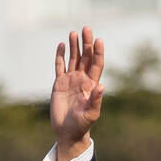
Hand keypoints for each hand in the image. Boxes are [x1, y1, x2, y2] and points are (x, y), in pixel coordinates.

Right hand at [51, 27, 104, 160]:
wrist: (68, 131)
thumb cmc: (82, 124)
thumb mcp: (91, 114)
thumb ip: (96, 100)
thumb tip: (101, 86)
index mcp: (92, 85)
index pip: (96, 65)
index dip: (98, 53)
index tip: (99, 40)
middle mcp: (82, 80)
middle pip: (86, 58)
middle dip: (86, 44)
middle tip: (87, 29)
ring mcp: (70, 80)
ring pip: (73, 59)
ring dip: (74, 46)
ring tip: (74, 32)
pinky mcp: (59, 83)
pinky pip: (60, 66)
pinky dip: (61, 56)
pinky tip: (62, 45)